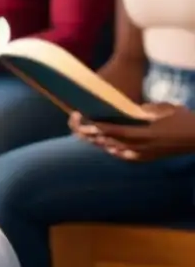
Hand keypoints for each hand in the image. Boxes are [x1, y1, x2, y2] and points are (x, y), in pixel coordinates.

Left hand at [70, 104, 194, 160]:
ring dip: (103, 144)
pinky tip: (109, 149)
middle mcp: (145, 146)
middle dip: (96, 136)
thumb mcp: (165, 108)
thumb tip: (131, 108)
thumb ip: (146, 109)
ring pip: (119, 150)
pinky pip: (129, 157)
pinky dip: (117, 152)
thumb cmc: (184, 118)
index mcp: (148, 132)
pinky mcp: (151, 158)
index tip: (89, 121)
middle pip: (115, 142)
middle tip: (81, 129)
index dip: (102, 127)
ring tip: (89, 137)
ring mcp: (148, 154)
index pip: (119, 131)